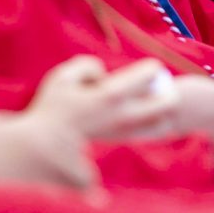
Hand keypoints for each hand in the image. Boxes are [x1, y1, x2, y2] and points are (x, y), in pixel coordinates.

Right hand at [29, 56, 178, 140]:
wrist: (45, 145)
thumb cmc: (50, 107)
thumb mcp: (62, 76)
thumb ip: (86, 66)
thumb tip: (103, 74)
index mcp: (109, 95)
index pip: (145, 78)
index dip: (151, 69)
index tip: (152, 66)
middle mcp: (121, 116)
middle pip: (162, 104)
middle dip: (169, 92)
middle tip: (166, 84)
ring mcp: (122, 132)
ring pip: (158, 122)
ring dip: (164, 110)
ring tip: (161, 100)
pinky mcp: (118, 141)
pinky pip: (147, 132)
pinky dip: (154, 122)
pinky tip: (150, 115)